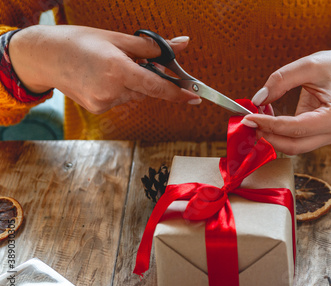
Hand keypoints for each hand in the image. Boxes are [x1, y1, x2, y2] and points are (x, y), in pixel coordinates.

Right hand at [9, 25, 200, 113]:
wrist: (44, 56)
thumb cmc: (78, 42)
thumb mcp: (117, 38)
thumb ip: (152, 47)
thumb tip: (181, 45)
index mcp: (118, 70)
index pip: (157, 87)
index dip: (178, 93)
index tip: (195, 97)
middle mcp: (112, 90)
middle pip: (147, 89)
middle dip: (148, 77)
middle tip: (136, 61)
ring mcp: (104, 102)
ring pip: (134, 94)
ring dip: (132, 82)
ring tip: (110, 66)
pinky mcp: (98, 109)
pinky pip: (120, 99)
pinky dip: (119, 89)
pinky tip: (102, 77)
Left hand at [241, 47, 330, 154]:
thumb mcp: (307, 65)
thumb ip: (281, 80)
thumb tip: (258, 99)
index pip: (295, 128)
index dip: (269, 125)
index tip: (248, 117)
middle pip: (293, 145)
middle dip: (268, 135)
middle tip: (248, 121)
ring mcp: (328, 137)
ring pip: (293, 147)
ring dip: (272, 136)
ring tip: (258, 116)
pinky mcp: (319, 137)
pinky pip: (295, 141)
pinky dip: (278, 133)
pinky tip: (268, 118)